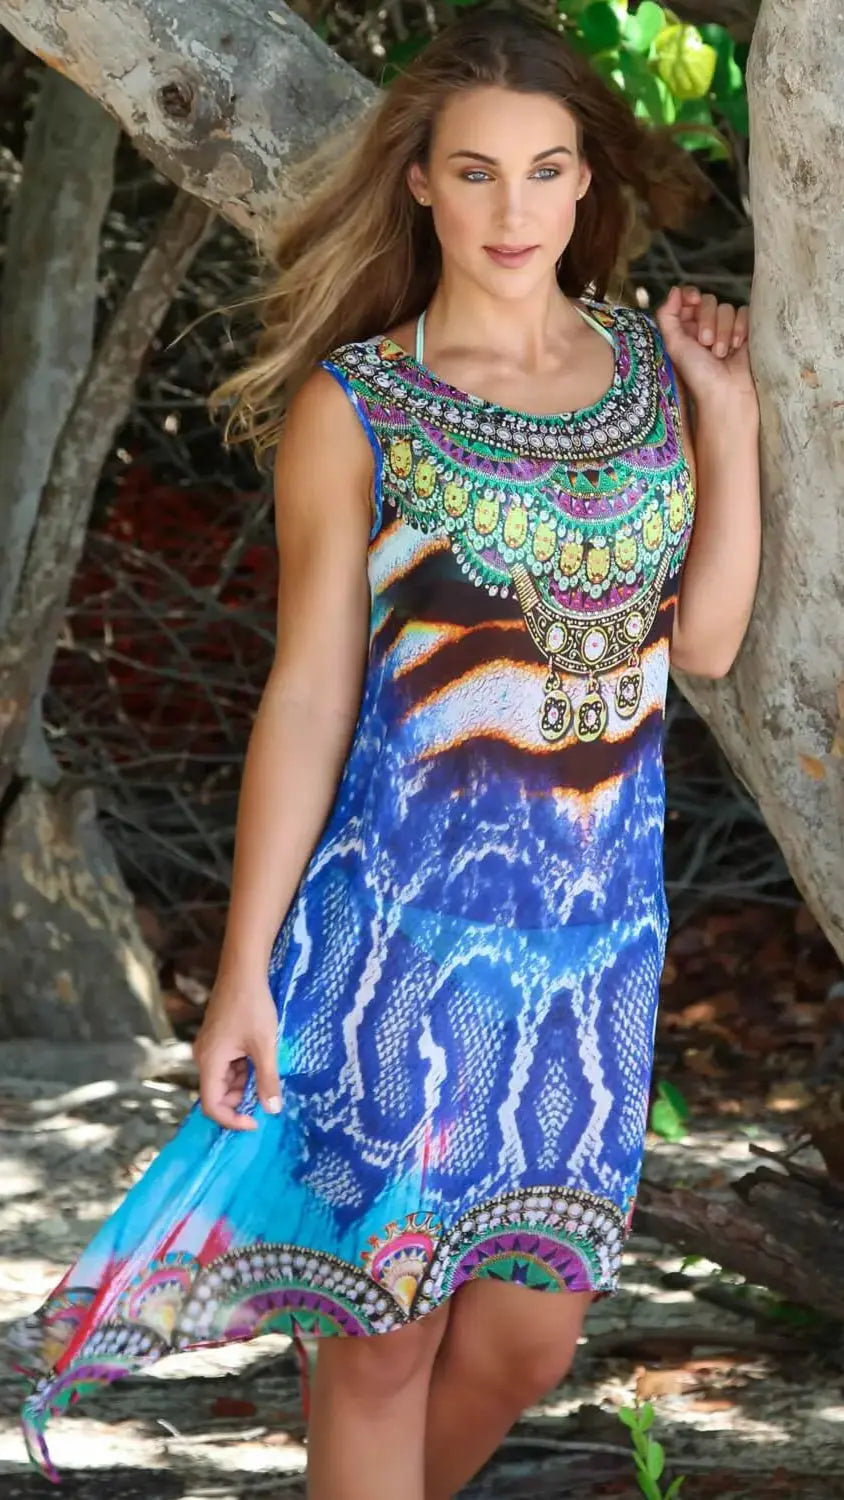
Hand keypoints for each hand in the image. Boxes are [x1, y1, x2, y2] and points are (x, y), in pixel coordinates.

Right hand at [193, 974, 280, 1130]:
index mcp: (210, 1062)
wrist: (243, 971)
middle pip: (218, 1093)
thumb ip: (267, 1080)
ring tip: (268, 1073)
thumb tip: (272, 1110)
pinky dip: (244, 1069)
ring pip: (225, 1079)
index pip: (212, 1106)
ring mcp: (210, 1048)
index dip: (232, 1120)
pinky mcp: (218, 1039)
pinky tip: (262, 1059)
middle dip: (241, 1100)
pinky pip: (228, 1064)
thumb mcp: (265, 1046)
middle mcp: (204, 1057)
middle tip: (268, 1094)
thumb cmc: (253, 1006)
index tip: (256, 1121)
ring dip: (245, 1083)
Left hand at [655, 285, 755, 408]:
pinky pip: (744, 313)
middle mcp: (706, 326)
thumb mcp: (675, 345)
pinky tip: (737, 347)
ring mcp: (726, 328)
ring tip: (721, 354)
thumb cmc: (698, 375)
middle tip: (705, 344)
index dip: (691, 295)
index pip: (689, 298)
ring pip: (727, 307)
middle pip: (708, 300)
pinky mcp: (746, 332)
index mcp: (686, 328)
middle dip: (707, 320)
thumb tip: (674, 290)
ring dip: (723, 330)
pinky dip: (740, 328)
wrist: (726, 393)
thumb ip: (667, 316)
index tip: (693, 301)